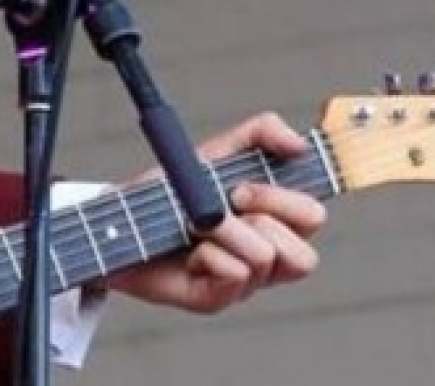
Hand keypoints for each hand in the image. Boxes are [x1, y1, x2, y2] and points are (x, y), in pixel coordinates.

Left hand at [107, 111, 325, 314]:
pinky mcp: (217, 300)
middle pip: (303, 252)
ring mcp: (244, 284)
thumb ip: (260, 134)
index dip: (288, 198)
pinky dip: (206, 253)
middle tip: (227, 198)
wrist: (120, 219)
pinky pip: (233, 275)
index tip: (245, 182)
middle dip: (261, 213)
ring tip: (198, 223)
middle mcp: (266, 258)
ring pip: (266, 258)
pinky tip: (188, 250)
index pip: (314, 217)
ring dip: (227, 230)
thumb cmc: (171, 191)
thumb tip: (299, 143)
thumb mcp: (215, 151)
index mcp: (273, 223)